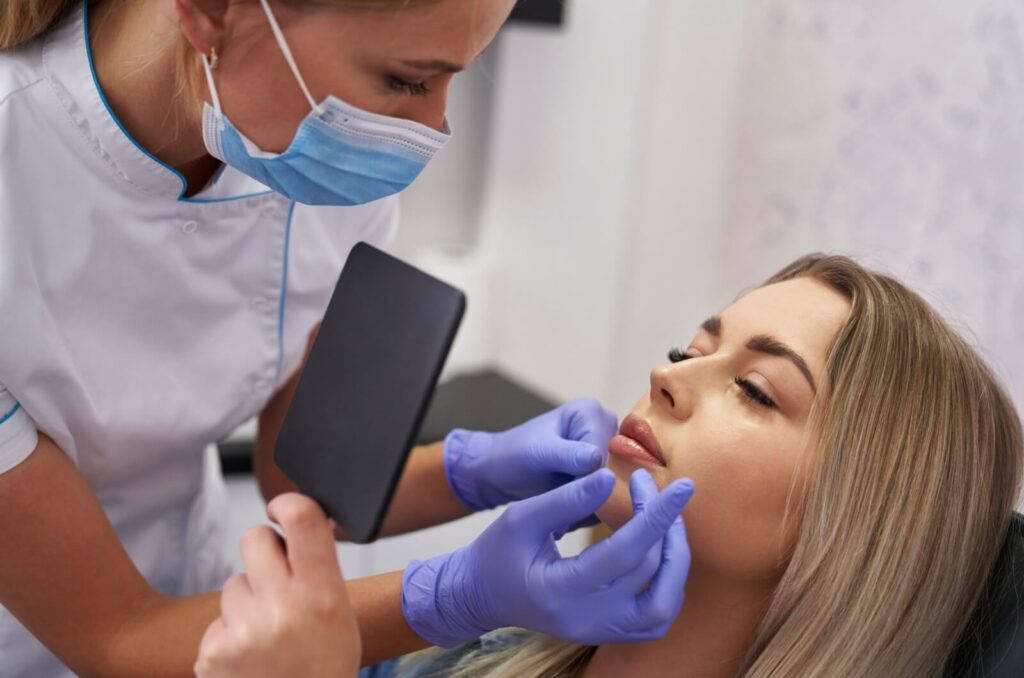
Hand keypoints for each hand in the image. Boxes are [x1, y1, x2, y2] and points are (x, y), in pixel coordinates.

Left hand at [194, 494, 359, 677]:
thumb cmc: (325, 666)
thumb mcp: (341, 614)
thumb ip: (321, 568)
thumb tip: (306, 519)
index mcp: (322, 593)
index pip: (302, 520)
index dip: (288, 503)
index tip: (281, 507)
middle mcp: (282, 607)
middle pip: (254, 538)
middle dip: (263, 551)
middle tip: (277, 578)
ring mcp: (244, 631)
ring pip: (234, 583)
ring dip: (247, 601)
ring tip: (267, 634)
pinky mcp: (213, 652)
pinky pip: (218, 620)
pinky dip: (231, 634)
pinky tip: (250, 658)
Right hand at [402, 468, 692, 647]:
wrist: (481, 595)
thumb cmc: (497, 552)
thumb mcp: (521, 517)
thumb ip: (566, 499)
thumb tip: (610, 477)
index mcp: (562, 591)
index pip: (626, 554)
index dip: (657, 516)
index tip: (681, 485)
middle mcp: (588, 620)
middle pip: (651, 577)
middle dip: (664, 526)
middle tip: (654, 488)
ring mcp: (601, 632)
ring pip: (663, 606)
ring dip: (674, 560)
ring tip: (667, 519)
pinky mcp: (608, 633)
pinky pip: (656, 617)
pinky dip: (667, 583)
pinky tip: (659, 550)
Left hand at [443, 398, 617, 510]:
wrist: (498, 473)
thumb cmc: (511, 456)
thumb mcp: (537, 454)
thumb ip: (567, 455)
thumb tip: (596, 460)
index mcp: (590, 411)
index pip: (605, 450)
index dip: (589, 478)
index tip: (564, 497)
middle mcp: (605, 426)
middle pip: (616, 468)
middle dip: (592, 493)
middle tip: (563, 511)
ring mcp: (606, 451)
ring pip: (614, 486)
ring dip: (590, 504)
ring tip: (562, 514)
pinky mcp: (601, 473)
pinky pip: (608, 496)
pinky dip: (589, 509)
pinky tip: (567, 516)